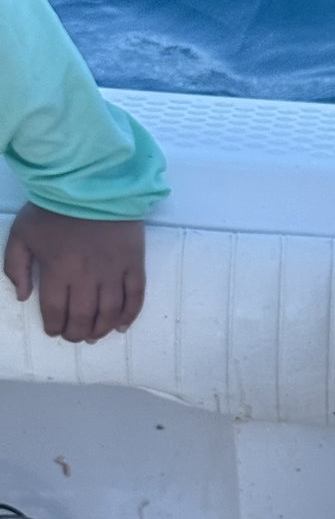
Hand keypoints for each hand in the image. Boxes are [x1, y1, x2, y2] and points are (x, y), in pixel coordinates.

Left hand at [3, 202, 145, 340]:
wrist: (92, 182)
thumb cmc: (53, 208)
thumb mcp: (21, 234)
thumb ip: (15, 267)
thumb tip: (22, 297)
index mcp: (58, 270)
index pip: (55, 311)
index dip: (53, 326)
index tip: (53, 330)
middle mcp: (87, 277)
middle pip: (83, 317)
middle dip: (76, 333)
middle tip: (74, 336)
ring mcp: (114, 271)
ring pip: (109, 312)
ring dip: (101, 329)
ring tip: (94, 335)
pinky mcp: (134, 264)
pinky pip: (135, 296)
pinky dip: (129, 315)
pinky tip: (120, 326)